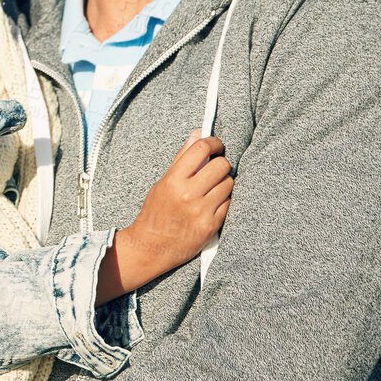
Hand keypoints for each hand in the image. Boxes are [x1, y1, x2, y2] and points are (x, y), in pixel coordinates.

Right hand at [99, 134, 231, 299]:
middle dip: (221, 164)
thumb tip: (197, 134)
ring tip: (212, 188)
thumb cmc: (156, 212)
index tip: (216, 145)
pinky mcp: (211, 226)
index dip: (213, 142)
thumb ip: (181, 159)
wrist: (152, 246)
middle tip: (215, 168)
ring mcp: (201, 211)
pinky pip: (229, 203)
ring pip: (229, 184)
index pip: (200, 149)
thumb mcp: (163, 183)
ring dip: (224, 182)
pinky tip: (213, 203)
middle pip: (221, 165)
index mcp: (173, 180)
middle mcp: (188, 194)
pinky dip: (224, 200)